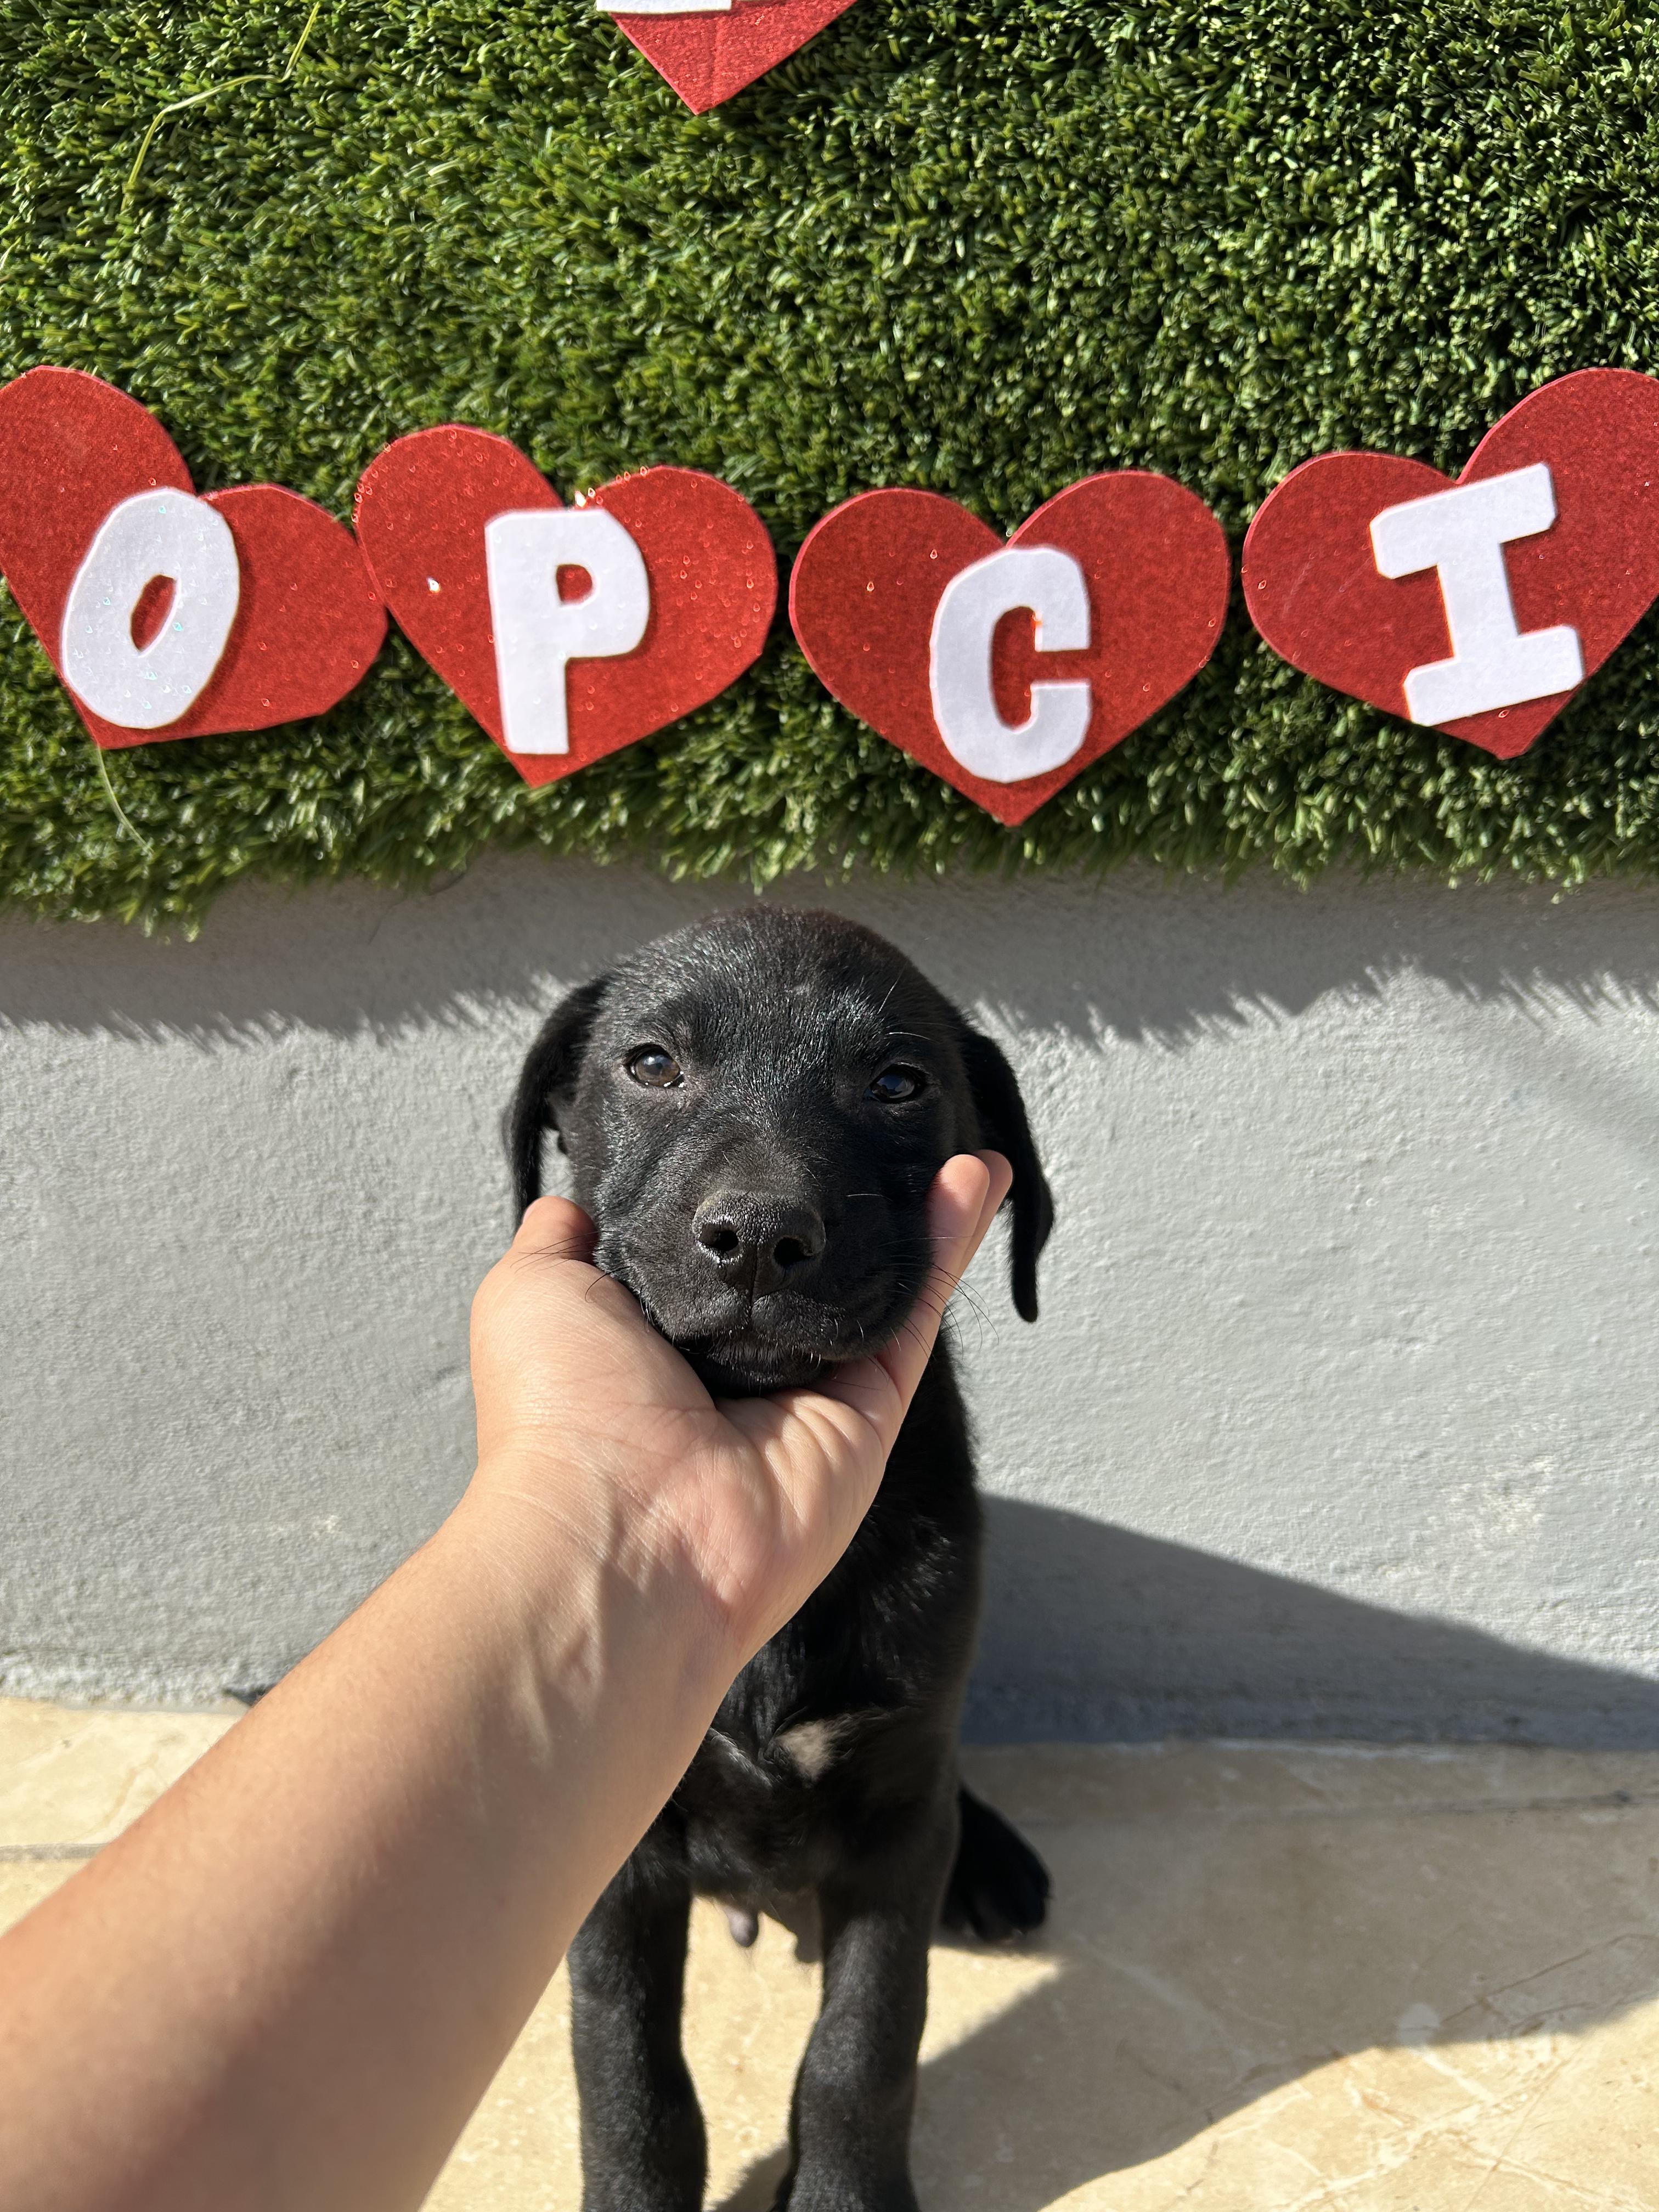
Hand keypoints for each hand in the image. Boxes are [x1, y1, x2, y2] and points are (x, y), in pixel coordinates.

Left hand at [467, 1152, 1011, 1663]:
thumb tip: (568, 1203)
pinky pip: (915, 1311)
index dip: (743, 1195)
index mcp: (657, 1339)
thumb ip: (559, 1242)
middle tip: (870, 1123)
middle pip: (803, 1265)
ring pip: (874, 1278)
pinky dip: (949, 1240)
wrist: (621, 1527)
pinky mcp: (868, 1410)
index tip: (768, 1127)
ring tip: (944, 1127)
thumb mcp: (529, 1294)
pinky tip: (972, 1174)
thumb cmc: (561, 1414)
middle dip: (837, 1202)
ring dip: (917, 1207)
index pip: (716, 1252)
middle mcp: (735, 1364)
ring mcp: (807, 1390)